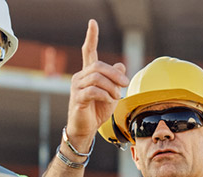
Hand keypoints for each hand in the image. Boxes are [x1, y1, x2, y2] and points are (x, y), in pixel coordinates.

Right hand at [66, 19, 129, 151]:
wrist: (86, 129)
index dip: (92, 37)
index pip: (88, 51)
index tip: (93, 22)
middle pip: (98, 66)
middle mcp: (80, 77)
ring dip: (111, 87)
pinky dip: (105, 95)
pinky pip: (94, 91)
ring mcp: (76, 87)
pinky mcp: (77, 98)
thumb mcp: (111, 93)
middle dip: (114, 74)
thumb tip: (121, 66)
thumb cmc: (97, 110)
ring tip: (117, 96)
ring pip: (97, 78)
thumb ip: (115, 79)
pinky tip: (109, 100)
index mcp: (88, 73)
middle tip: (125, 85)